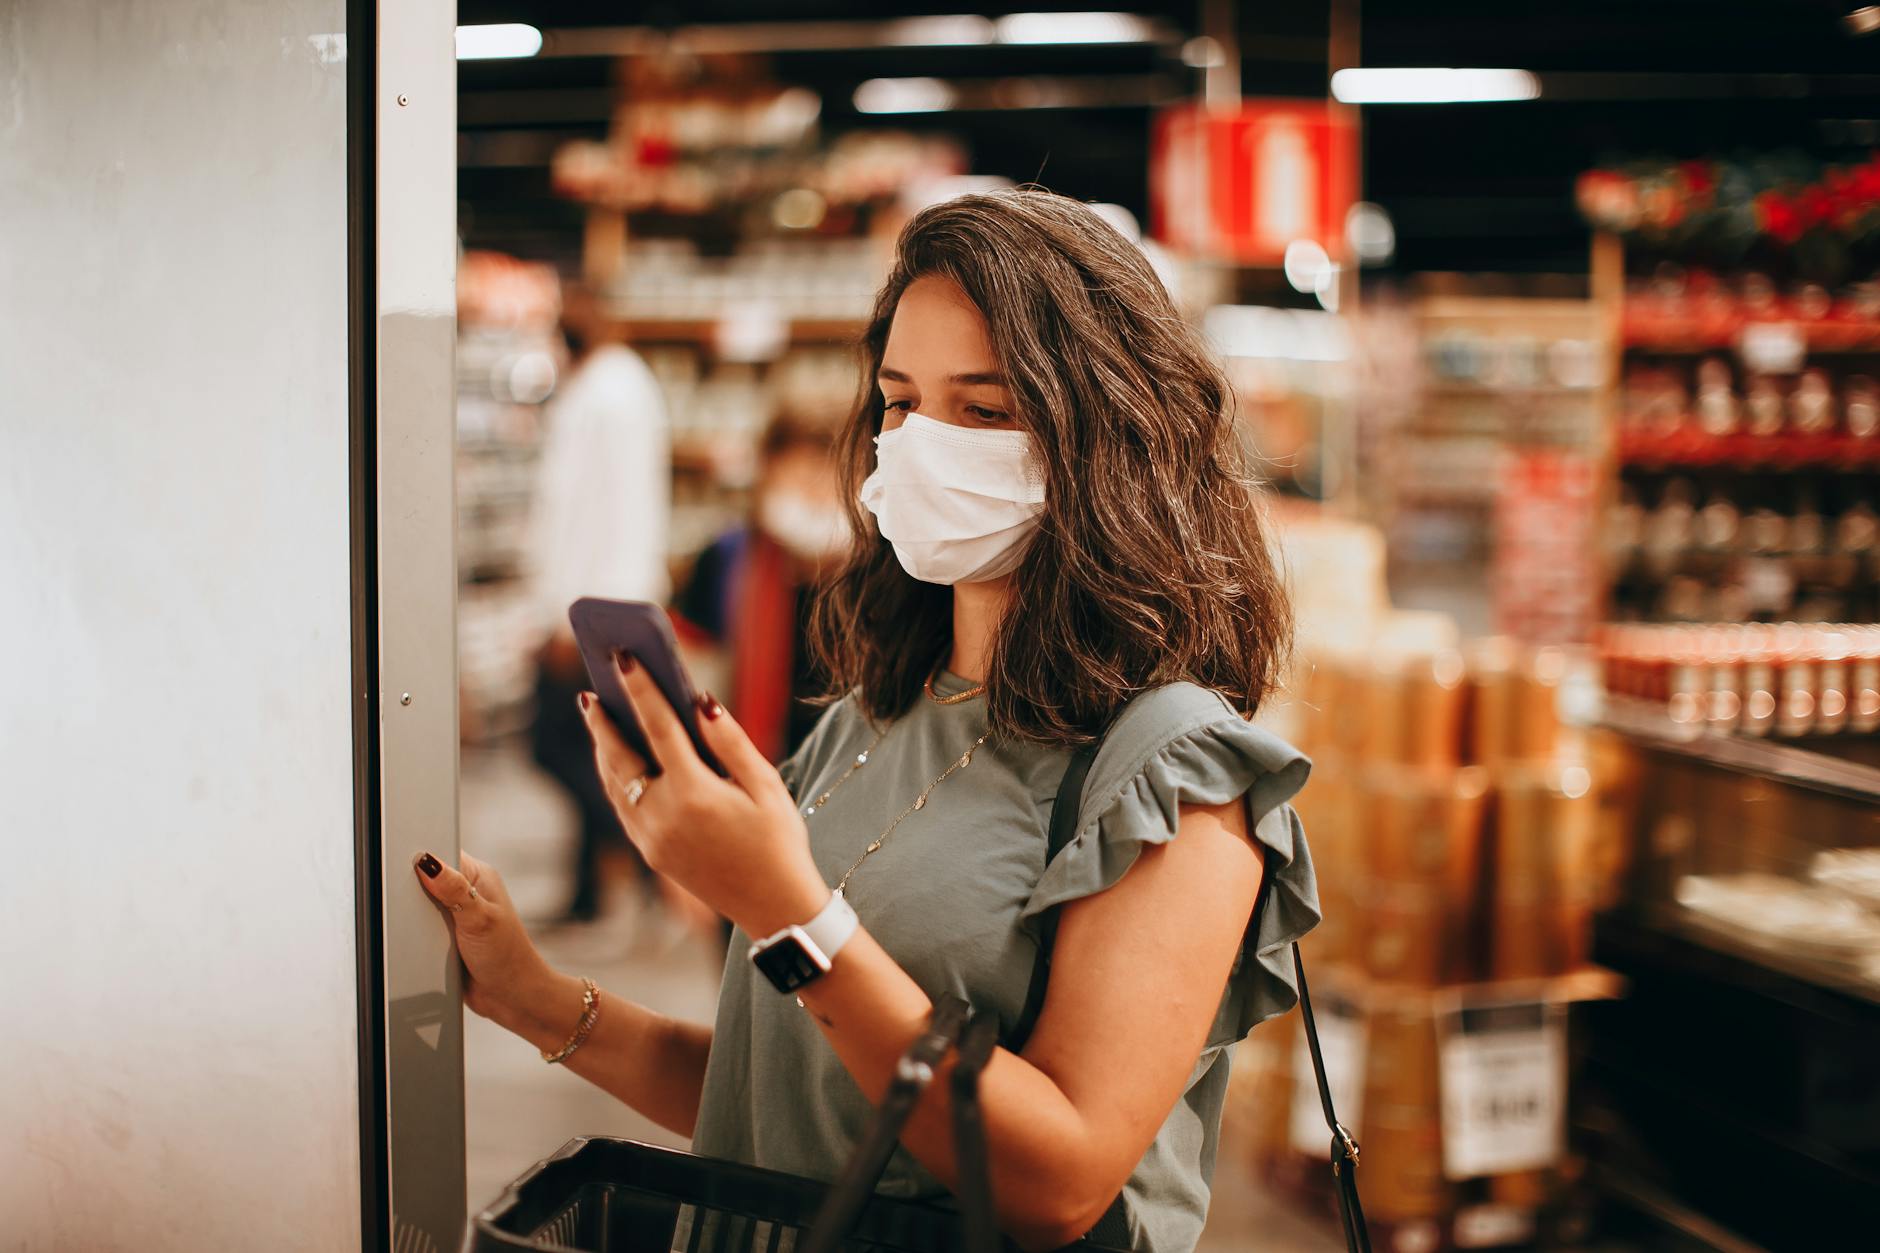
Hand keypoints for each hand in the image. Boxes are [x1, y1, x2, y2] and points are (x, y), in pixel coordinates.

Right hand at [411, 849, 564, 1029]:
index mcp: (478, 876)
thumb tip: (427, 861)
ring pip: (419, 906)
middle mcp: (466, 892)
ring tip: (409, 923)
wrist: (510, 997)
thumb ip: (454, 889)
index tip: (400, 863)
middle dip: (412, 889)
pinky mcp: (443, 937)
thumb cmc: (507, 956)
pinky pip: (419, 929)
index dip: (421, 856)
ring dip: (412, 916)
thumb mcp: (479, 919)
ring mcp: (454, 915)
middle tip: (403, 900)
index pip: (442, 853)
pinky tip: (409, 939)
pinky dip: (414, 934)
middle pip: (426, 879)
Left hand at [578, 654, 827, 937]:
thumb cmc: (779, 840)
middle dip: (603, 720)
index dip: (640, 688)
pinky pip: (621, 808)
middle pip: (619, 756)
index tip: (623, 658)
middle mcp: (663, 815)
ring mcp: (651, 838)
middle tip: (590, 690)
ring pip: (614, 784)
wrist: (774, 906)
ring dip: (603, 749)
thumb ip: (731, 742)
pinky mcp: (651, 854)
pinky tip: (617, 761)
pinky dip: (614, 779)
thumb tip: (701, 703)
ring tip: (598, 719)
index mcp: (695, 792)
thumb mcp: (767, 786)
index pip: (658, 726)